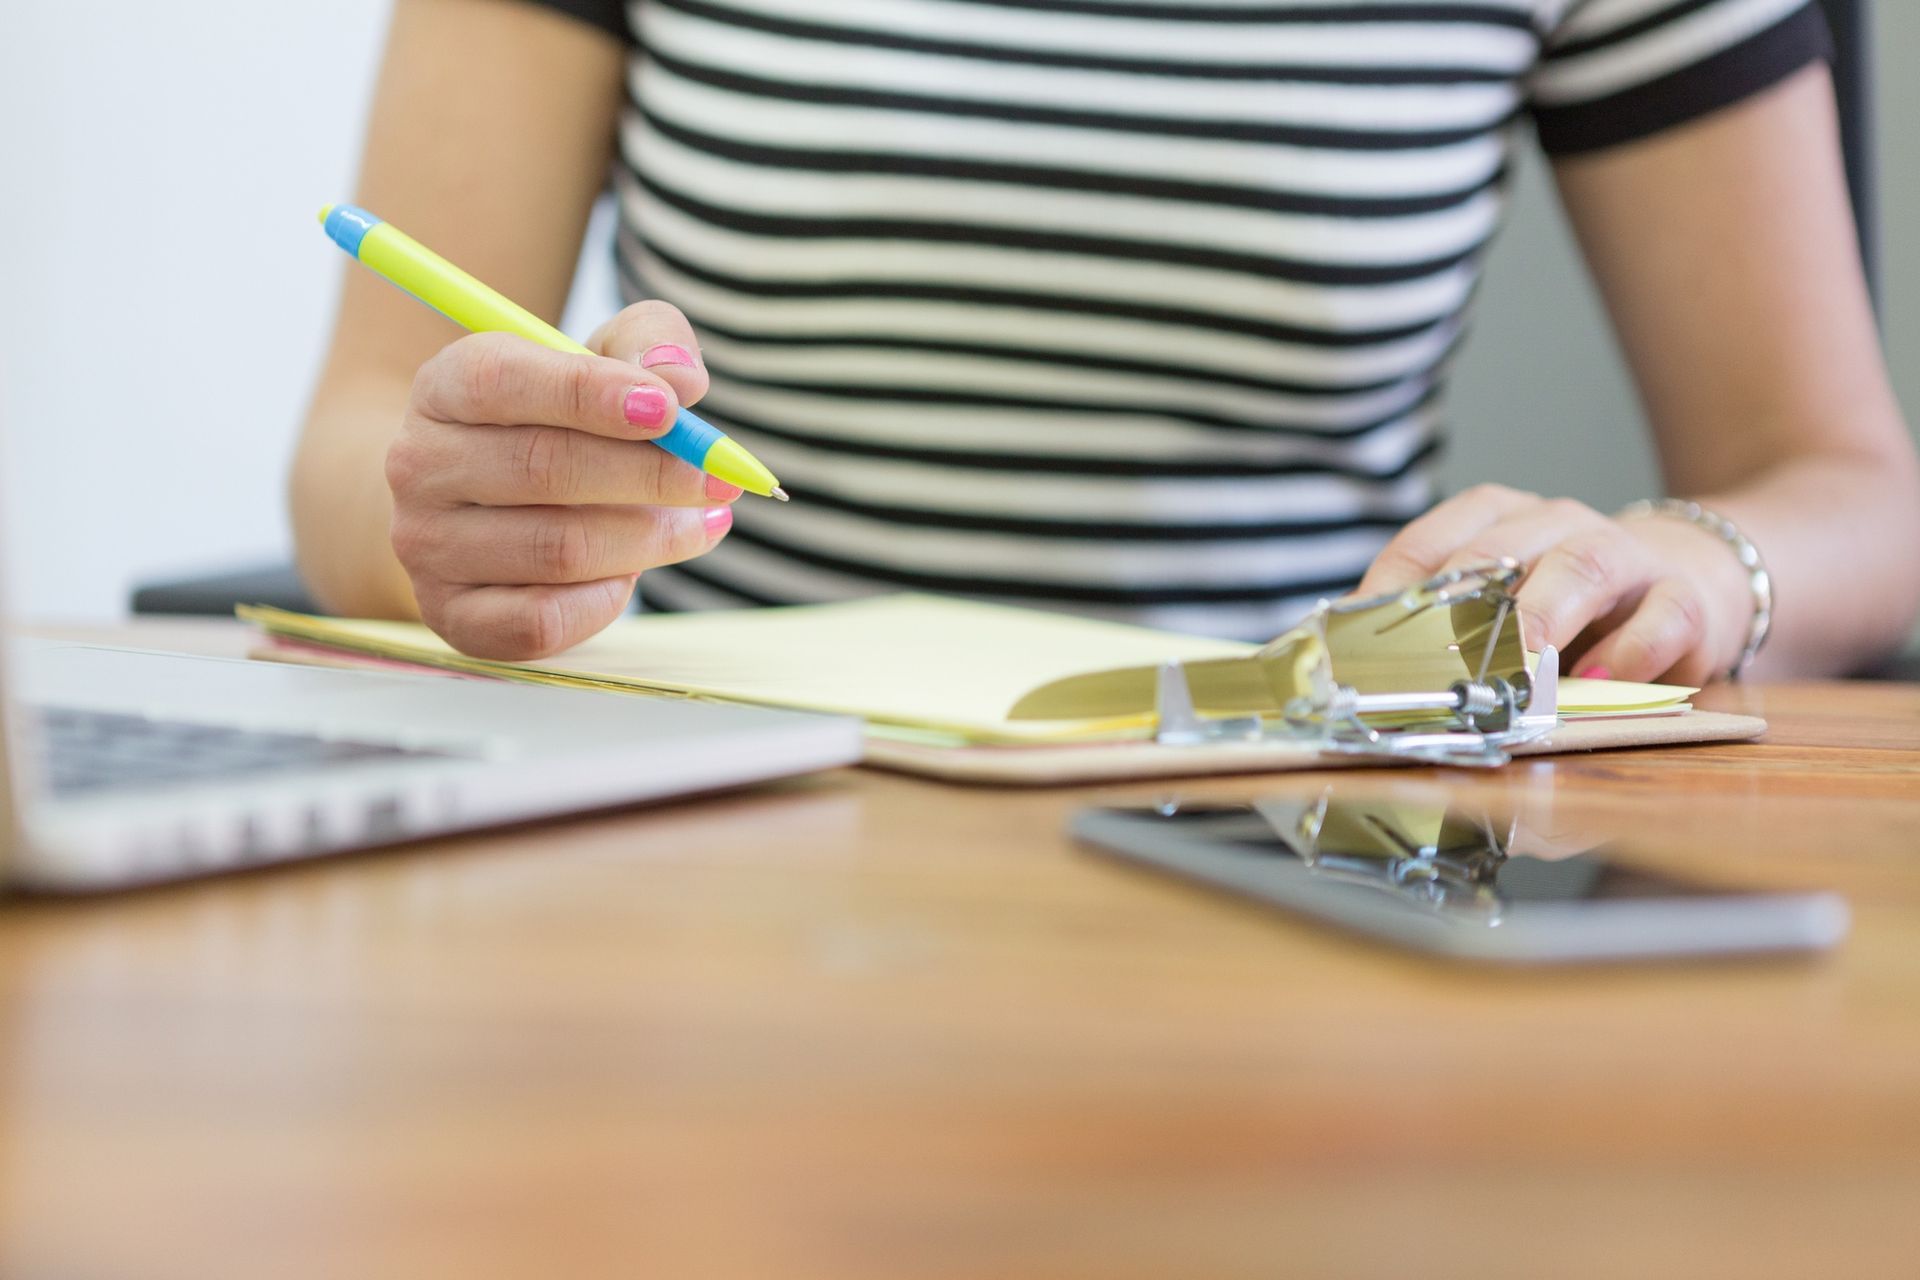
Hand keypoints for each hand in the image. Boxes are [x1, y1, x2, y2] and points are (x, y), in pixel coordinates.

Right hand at [386, 302, 728, 659]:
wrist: (480, 509)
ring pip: (558, 549)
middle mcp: (419, 465)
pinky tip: (632, 571)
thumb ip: (645, 344)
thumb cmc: (555, 423)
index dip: (591, 394)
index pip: (504, 381)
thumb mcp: (597, 361)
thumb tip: (682, 380)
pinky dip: (607, 597)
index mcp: (446, 386)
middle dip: (649, 475)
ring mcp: (428, 547)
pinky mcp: (454, 616)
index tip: (668, 410)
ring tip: (699, 523)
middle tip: (718, 479)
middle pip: (542, 467)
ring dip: (649, 539)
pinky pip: (544, 619)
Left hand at [1354, 485, 1753, 684]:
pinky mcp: (1684, 598)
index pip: (1429, 544)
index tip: (1358, 648)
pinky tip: (1600, 680)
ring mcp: (1625, 555)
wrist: (1691, 581)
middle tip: (1430, 661)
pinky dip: (1631, 651)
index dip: (1389, 595)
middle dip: (1460, 606)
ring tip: (1518, 664)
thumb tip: (1363, 678)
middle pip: (1499, 551)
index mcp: (1498, 520)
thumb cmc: (1571, 605)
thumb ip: (1443, 633)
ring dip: (1542, 617)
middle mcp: (1557, 525)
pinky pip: (1661, 616)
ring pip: (1581, 566)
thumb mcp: (1504, 610)